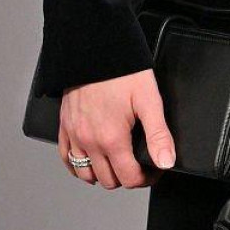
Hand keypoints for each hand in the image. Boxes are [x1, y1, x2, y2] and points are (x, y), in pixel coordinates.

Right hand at [58, 67, 175, 188]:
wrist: (94, 48)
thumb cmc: (121, 71)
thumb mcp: (148, 100)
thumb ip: (158, 135)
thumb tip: (166, 162)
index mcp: (111, 138)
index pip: (129, 178)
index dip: (146, 178)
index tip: (153, 169)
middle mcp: (89, 141)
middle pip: (108, 181)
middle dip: (126, 177)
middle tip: (139, 164)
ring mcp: (74, 135)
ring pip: (86, 174)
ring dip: (103, 174)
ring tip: (117, 161)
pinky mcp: (64, 126)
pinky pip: (66, 158)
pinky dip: (79, 165)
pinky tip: (91, 159)